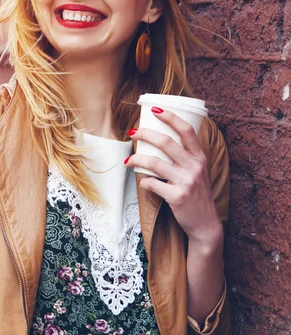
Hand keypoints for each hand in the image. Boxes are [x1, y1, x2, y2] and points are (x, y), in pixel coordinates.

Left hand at [125, 107, 222, 247]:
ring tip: (128, 160)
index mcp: (200, 157)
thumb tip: (158, 139)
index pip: (187, 131)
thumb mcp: (198, 172)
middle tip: (132, 132)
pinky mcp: (177, 196)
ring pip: (154, 162)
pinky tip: (142, 182)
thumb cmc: (197, 194)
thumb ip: (186, 157)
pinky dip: (144, 182)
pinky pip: (152, 184)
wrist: (205, 224)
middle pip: (165, 142)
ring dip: (137, 159)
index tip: (155, 109)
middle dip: (145, 134)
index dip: (170, 117)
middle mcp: (194, 167)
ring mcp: (186, 182)